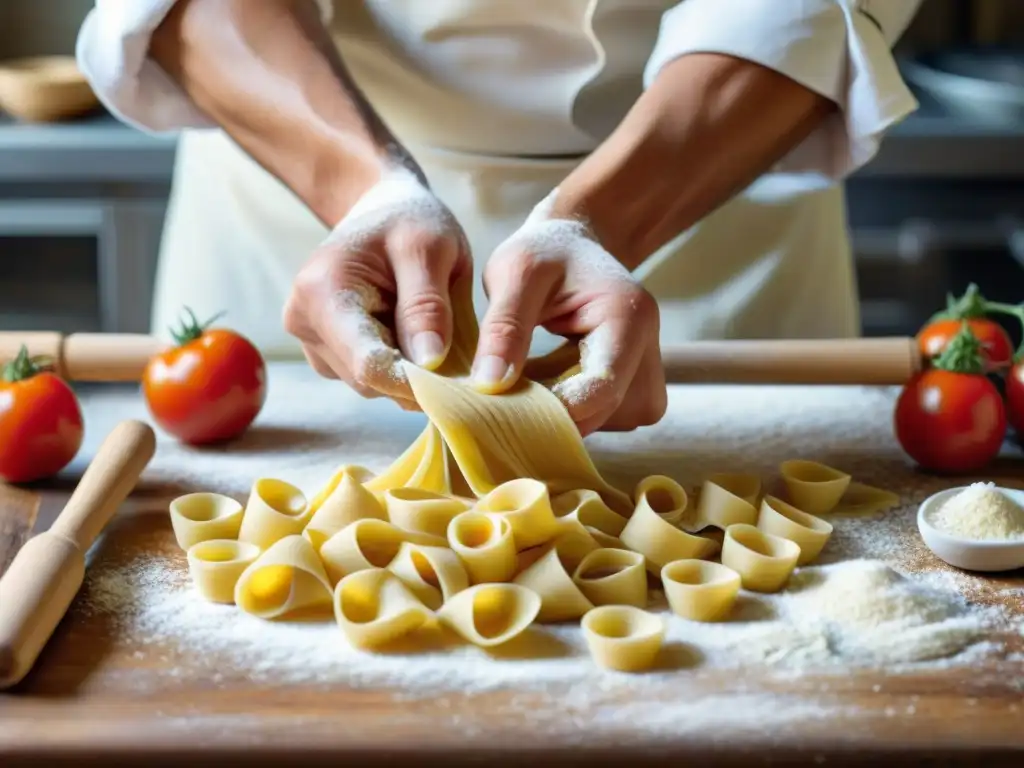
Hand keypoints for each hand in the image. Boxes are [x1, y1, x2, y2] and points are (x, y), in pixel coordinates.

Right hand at [283, 166, 471, 407]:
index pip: (368, 364)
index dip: (415, 382)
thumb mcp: (430, 249)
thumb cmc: (410, 221)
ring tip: (427, 328)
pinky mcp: (324, 351)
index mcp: (323, 292)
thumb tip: (429, 362)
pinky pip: (367, 378)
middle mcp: (303, 321)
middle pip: (368, 380)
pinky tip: (406, 331)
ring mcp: (310, 339)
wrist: (382, 208)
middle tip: (456, 347)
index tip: (456, 382)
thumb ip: (427, 305)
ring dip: (406, 369)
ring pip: (369, 385)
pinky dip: (395, 365)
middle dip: (414, 375)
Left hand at [473, 191, 666, 435]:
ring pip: (608, 421)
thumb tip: (490, 384)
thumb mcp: (514, 274)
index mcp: (629, 315)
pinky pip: (605, 417)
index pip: (602, 387)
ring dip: (564, 412)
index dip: (555, 409)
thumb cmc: (542, 253)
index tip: (506, 409)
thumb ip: (503, 326)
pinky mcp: (636, 388)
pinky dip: (572, 410)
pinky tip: (547, 384)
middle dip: (556, 414)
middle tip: (507, 397)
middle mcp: (650, 348)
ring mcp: (648, 373)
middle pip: (607, 411)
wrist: (570, 247)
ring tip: (529, 379)